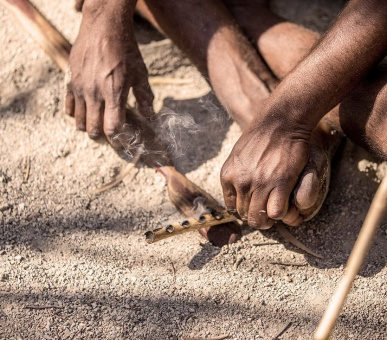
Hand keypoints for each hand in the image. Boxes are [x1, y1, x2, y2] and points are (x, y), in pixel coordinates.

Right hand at [66, 0, 153, 144]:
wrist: (103, 27)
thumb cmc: (126, 51)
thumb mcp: (140, 74)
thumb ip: (145, 97)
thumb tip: (150, 117)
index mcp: (114, 93)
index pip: (112, 128)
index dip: (118, 138)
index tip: (122, 139)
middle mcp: (95, 94)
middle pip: (94, 129)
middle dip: (102, 137)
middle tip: (109, 135)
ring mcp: (80, 88)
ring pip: (79, 121)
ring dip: (88, 127)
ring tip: (97, 125)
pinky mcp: (70, 81)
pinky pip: (68, 107)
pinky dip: (75, 114)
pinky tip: (84, 112)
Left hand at [220, 113, 309, 228]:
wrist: (279, 122)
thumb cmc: (260, 137)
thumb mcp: (237, 156)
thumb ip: (234, 176)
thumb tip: (236, 194)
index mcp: (228, 176)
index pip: (232, 207)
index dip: (244, 210)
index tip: (254, 207)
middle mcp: (241, 182)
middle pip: (245, 215)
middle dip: (256, 217)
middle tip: (266, 212)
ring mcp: (260, 183)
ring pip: (259, 219)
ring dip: (268, 219)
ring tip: (275, 211)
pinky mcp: (281, 183)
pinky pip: (276, 212)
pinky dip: (280, 213)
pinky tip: (284, 204)